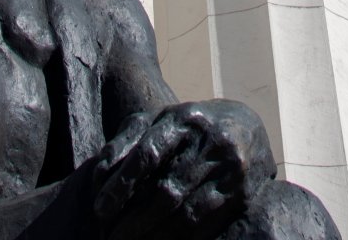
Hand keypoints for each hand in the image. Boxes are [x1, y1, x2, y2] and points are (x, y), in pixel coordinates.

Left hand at [91, 100, 275, 239]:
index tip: (100, 210)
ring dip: (155, 236)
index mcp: (182, 119)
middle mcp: (208, 141)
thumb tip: (100, 172)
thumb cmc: (189, 128)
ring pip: (186, 213)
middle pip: (166, 191)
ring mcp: (229, 167)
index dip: (121, 184)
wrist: (246, 128)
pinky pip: (206, 223)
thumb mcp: (158, 121)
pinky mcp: (242, 191)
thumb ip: (127, 140)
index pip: (146, 154)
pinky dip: (181, 239)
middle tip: (111, 239)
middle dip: (134, 221)